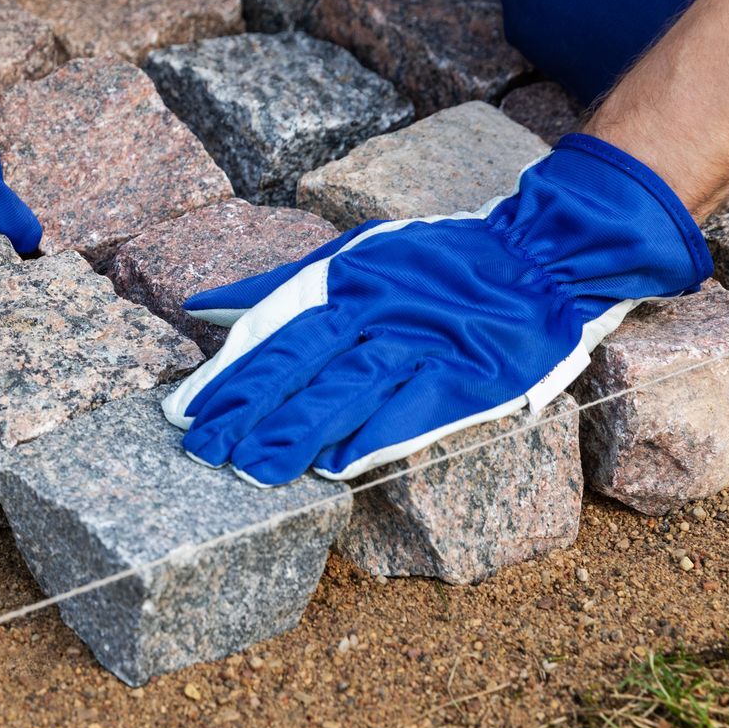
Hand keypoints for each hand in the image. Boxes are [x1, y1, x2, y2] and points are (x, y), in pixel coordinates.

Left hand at [163, 134, 712, 484]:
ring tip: (254, 470)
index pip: (273, 329)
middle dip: (248, 409)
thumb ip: (276, 287)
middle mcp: (379, 305)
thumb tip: (198, 303)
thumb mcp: (352, 258)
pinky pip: (416, 407)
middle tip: (205, 451)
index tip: (186, 413)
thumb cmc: (434, 267)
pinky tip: (336, 466)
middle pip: (301, 360)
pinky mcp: (471, 373)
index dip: (229, 373)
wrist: (542, 256)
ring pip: (349, 386)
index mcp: (345, 278)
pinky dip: (376, 436)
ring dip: (298, 431)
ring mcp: (426, 339)